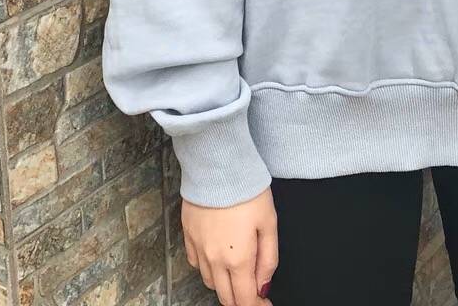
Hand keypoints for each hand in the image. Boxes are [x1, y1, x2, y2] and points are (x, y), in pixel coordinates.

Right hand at [182, 187, 277, 305]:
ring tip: (236, 270)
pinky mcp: (187, 234)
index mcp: (238, 259)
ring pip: (209, 282)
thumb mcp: (270, 223)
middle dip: (240, 299)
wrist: (217, 164)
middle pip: (225, 297)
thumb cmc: (247, 189)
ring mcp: (198, 247)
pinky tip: (217, 255)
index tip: (264, 303)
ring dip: (224, 284)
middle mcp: (215, 259)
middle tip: (253, 290)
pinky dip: (207, 267)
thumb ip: (269, 259)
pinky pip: (195, 263)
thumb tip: (264, 286)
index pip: (245, 300)